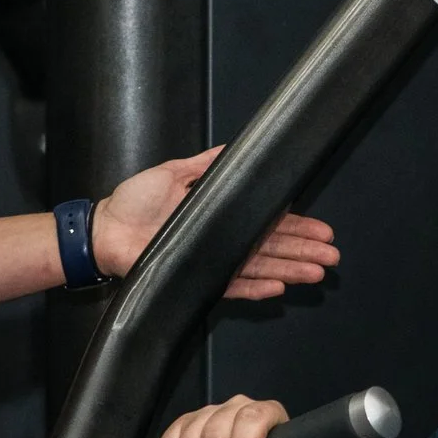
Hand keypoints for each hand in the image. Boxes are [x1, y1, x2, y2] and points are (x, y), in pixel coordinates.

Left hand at [95, 146, 339, 300]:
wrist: (105, 230)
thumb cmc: (133, 201)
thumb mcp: (173, 172)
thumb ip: (205, 165)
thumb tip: (234, 149)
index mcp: (219, 214)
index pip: (266, 221)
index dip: (295, 225)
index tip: (321, 228)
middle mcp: (220, 239)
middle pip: (271, 247)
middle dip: (304, 251)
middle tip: (332, 255)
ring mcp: (211, 261)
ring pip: (260, 267)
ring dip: (289, 270)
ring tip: (316, 272)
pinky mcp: (198, 278)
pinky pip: (232, 285)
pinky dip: (255, 288)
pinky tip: (279, 286)